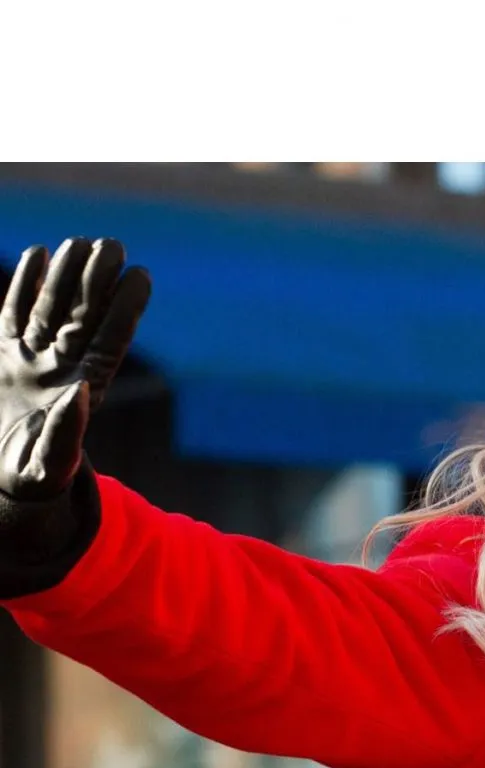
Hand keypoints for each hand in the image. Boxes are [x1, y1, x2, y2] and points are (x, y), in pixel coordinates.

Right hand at [0, 238, 150, 500]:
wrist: (4, 475)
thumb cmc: (33, 478)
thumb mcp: (49, 466)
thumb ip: (67, 434)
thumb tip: (79, 392)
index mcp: (82, 391)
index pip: (111, 341)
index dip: (127, 309)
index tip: (142, 276)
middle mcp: (63, 367)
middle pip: (85, 316)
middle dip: (98, 281)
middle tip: (113, 244)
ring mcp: (33, 358)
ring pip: (52, 308)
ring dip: (65, 276)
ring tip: (79, 241)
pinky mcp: (3, 354)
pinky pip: (14, 313)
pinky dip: (22, 285)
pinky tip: (37, 254)